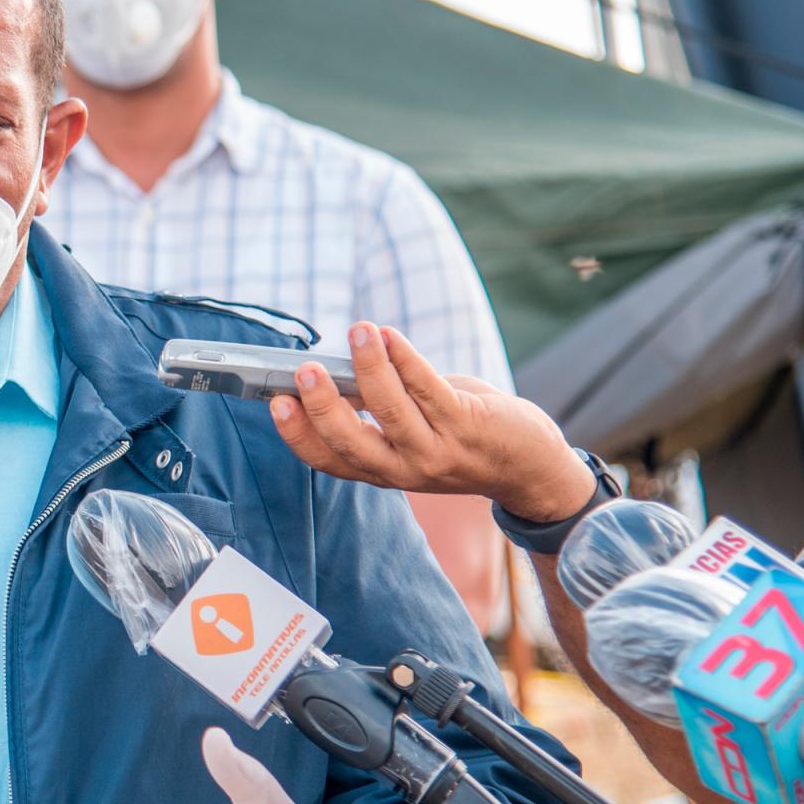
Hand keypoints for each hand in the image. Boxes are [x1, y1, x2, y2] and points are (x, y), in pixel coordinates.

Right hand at [270, 322, 594, 522]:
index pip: (328, 459)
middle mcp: (404, 469)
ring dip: (370, 369)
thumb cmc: (461, 436)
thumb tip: (345, 363)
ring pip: (392, 412)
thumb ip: (380, 404)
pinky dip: (406, 359)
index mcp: (381, 471)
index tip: (275, 402)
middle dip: (324, 407)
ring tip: (356, 333)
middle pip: (352, 442)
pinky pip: (430, 389)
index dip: (299, 434)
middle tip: (303, 372)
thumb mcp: (414, 430)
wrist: (528, 465)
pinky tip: (389, 336)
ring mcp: (436, 451)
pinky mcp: (467, 425)